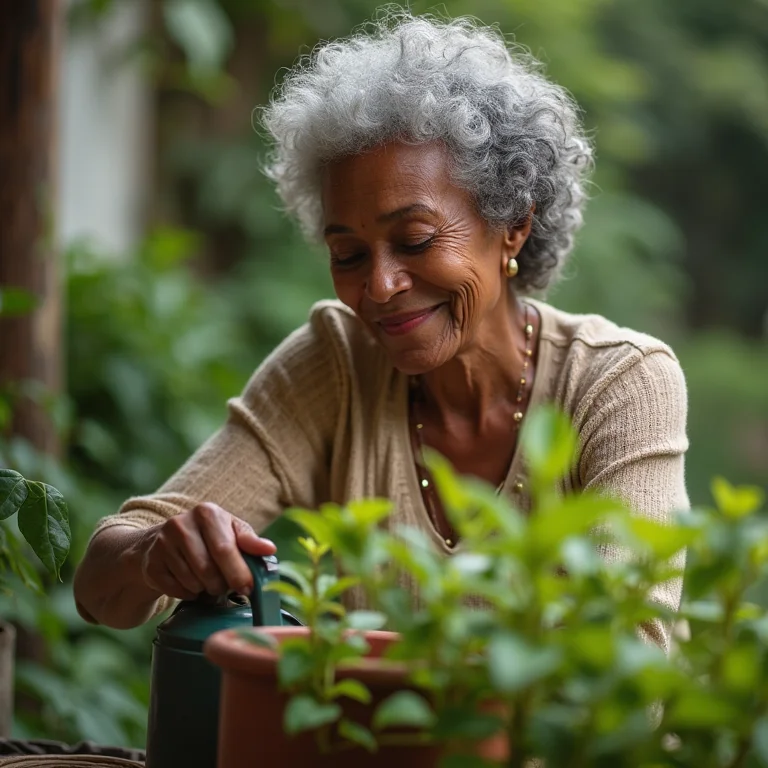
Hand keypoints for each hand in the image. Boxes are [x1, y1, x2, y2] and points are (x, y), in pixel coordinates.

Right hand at [139, 503, 276, 600]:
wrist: (163, 542)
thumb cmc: (207, 537)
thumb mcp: (231, 531)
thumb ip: (250, 541)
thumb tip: (270, 549)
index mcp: (207, 512)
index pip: (225, 548)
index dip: (238, 572)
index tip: (247, 587)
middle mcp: (181, 523)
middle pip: (207, 568)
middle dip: (221, 584)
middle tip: (225, 587)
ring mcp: (162, 543)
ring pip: (192, 581)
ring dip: (204, 589)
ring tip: (207, 581)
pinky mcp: (150, 563)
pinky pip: (175, 589)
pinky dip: (187, 593)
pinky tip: (189, 583)